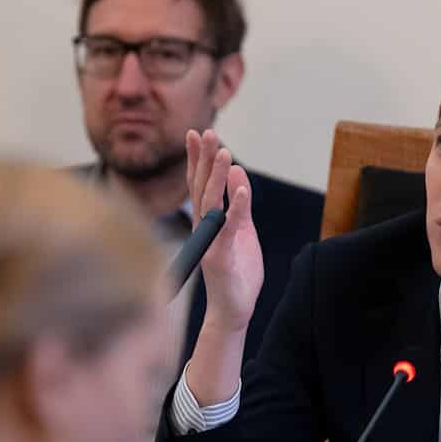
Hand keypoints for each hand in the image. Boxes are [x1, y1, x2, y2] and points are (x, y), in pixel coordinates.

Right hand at [186, 128, 263, 335]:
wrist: (234, 310)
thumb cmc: (237, 272)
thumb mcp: (242, 230)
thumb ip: (240, 203)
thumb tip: (237, 172)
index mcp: (208, 221)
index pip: (200, 184)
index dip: (198, 159)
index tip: (197, 134)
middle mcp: (204, 229)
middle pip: (200, 187)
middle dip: (203, 159)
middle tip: (206, 131)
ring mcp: (210, 242)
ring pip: (211, 203)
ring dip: (217, 176)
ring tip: (225, 151)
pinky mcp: (220, 257)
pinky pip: (228, 228)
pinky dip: (236, 207)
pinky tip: (242, 187)